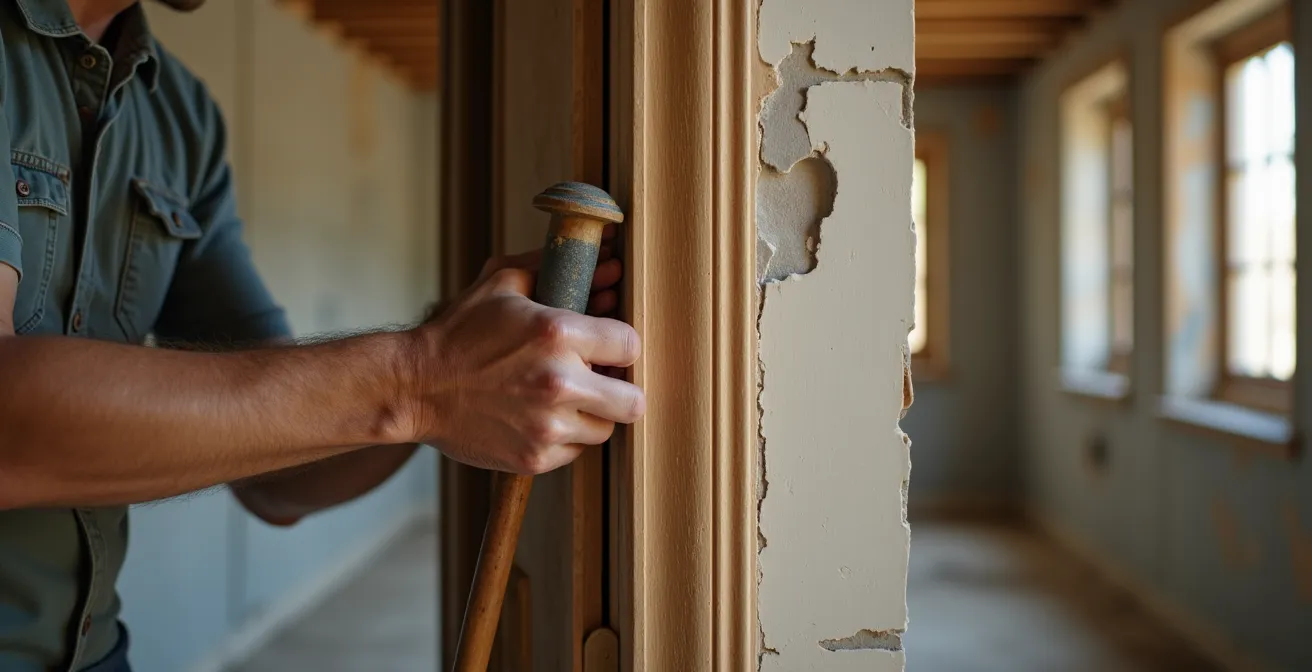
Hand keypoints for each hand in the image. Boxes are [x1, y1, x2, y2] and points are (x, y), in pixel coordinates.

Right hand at [408, 249, 643, 474]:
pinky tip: (539, 418)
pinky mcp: (535, 458)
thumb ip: (561, 271)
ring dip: (591, 415)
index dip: (620, 345)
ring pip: (605, 429)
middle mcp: (560, 383)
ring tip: (563, 399)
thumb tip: (611, 265)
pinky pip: (575, 452)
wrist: (415, 387)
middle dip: (621, 389)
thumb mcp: (504, 284)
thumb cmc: (460, 332)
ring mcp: (548, 426)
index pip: (630, 345)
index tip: (607, 348)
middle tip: (601, 381)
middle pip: (633, 401)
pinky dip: (564, 437)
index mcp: (558, 334)